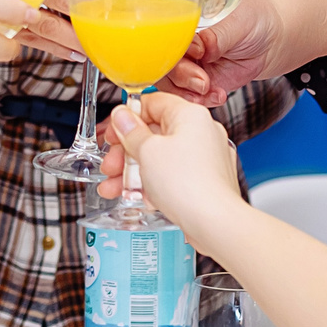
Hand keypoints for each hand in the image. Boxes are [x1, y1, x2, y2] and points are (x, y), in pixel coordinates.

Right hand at [95, 94, 245, 244]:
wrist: (215, 223)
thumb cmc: (189, 185)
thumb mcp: (147, 152)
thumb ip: (131, 132)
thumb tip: (122, 116)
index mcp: (191, 116)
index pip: (153, 103)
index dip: (129, 117)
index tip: (114, 131)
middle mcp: (203, 133)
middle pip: (155, 133)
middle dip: (126, 152)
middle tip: (111, 165)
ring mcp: (207, 158)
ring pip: (162, 158)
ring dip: (135, 172)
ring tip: (115, 188)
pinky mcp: (207, 181)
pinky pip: (174, 176)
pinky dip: (155, 184)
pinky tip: (138, 198)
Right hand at [164, 0, 287, 106]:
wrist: (271, 40)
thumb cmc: (254, 19)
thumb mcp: (239, 22)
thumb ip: (217, 36)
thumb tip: (198, 45)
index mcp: (183, 23)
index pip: (164, 38)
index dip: (173, 50)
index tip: (197, 54)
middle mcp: (182, 46)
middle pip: (163, 65)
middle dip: (181, 77)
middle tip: (203, 81)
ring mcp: (189, 66)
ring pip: (172, 85)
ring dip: (189, 93)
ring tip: (210, 90)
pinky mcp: (200, 84)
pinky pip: (190, 97)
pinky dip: (202, 101)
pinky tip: (218, 96)